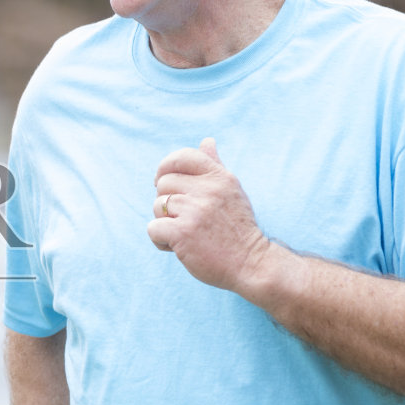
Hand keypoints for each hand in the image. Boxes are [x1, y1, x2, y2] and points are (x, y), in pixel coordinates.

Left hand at [148, 137, 276, 293]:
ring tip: (185, 234)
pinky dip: (160, 241)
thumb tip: (206, 141)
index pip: (183, 156)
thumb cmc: (237, 228)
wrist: (251, 263)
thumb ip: (215, 167)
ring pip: (157, 206)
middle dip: (166, 202)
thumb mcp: (231, 192)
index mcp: (219, 177)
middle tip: (183, 219)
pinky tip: (177, 247)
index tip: (163, 181)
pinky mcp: (182, 232)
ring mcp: (194, 211)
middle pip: (163, 183)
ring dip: (164, 222)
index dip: (166, 166)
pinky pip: (153, 228)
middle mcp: (207, 190)